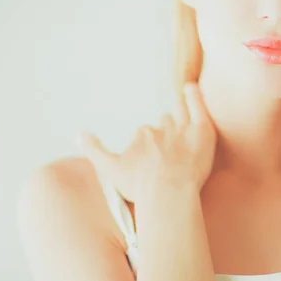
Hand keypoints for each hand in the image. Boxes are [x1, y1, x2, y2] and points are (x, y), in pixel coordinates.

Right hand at [77, 82, 215, 203]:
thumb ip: (94, 150)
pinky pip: (198, 107)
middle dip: (165, 127)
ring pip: (181, 115)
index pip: (146, 134)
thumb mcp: (109, 169)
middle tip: (170, 134)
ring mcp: (183, 129)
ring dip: (180, 111)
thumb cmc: (140, 185)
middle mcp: (161, 129)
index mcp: (141, 136)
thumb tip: (78, 134)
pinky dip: (195, 96)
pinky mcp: (202, 132)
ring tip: (181, 107)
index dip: (148, 142)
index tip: (151, 153)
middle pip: (164, 124)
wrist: (168, 192)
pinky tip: (192, 88)